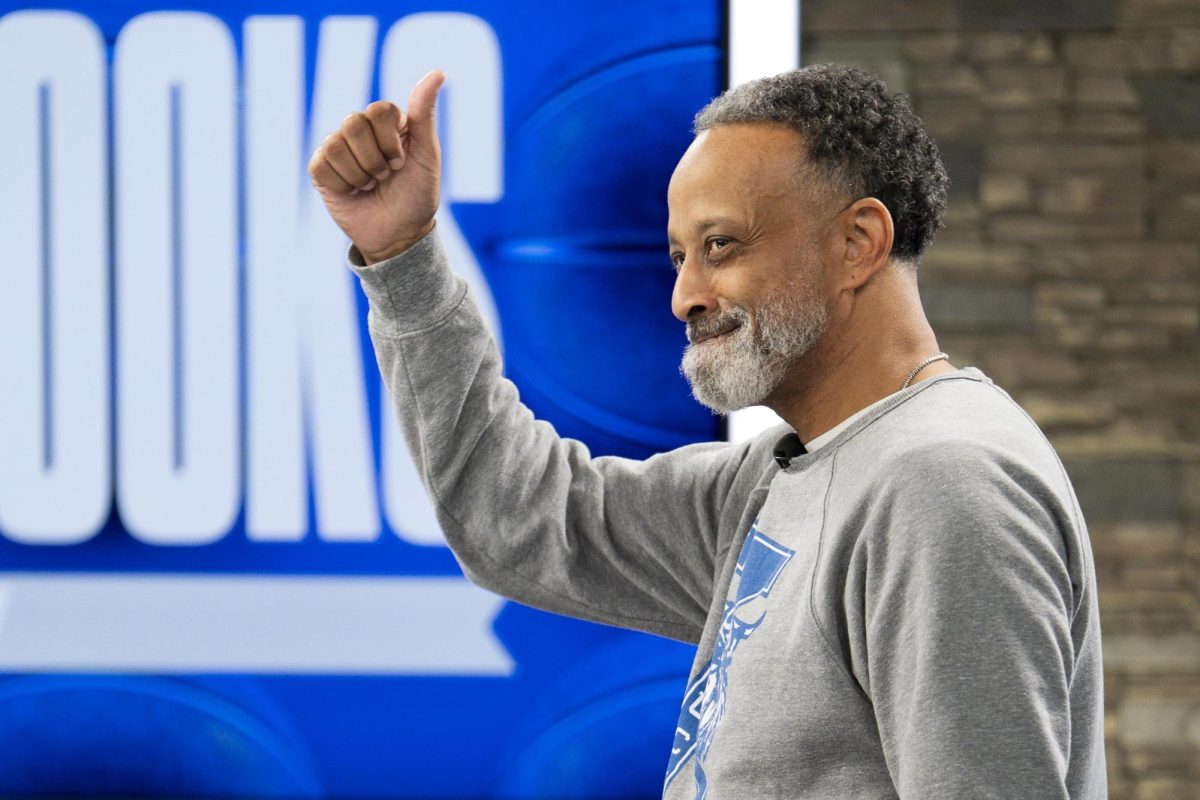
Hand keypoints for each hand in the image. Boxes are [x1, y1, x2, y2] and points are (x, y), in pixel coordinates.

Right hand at [308, 69, 445, 263]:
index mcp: (385, 122)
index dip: (390, 141)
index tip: (401, 162)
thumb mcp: (427, 154)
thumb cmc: (417, 195)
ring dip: (360, 175)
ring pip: (336, 145)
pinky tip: (353, 193)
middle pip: (353, 123)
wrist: (400, 234)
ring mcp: (337, 149)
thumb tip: (438, 72)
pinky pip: (322, 166)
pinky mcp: (320, 170)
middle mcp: (359, 130)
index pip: (378, 110)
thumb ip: (425, 112)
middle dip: (375, 159)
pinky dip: (343, 185)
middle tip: (385, 177)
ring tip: (370, 186)